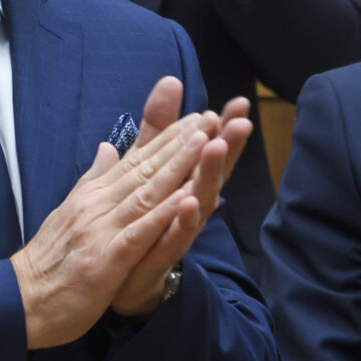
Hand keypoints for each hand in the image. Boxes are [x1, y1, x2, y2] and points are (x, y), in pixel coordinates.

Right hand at [11, 76, 214, 348]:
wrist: (19, 301)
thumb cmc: (48, 261)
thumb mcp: (71, 211)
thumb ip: (94, 179)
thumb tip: (108, 147)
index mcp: (94, 194)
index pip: (136, 160)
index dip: (168, 138)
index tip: (196, 118)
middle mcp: (98, 204)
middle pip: (146, 169)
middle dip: (181, 142)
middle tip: (211, 116)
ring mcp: (102, 230)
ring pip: (147, 193)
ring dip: (178, 167)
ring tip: (206, 141)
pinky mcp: (106, 259)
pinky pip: (140, 233)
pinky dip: (163, 215)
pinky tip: (186, 200)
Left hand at [110, 92, 253, 314]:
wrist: (118, 278)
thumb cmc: (140, 219)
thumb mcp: (145, 166)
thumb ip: (157, 128)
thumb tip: (170, 82)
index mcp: (183, 182)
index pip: (206, 150)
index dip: (223, 127)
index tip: (238, 102)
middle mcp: (188, 205)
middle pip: (212, 172)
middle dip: (227, 146)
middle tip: (242, 120)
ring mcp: (177, 231)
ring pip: (199, 201)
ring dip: (209, 175)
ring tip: (216, 148)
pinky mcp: (160, 256)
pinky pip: (174, 237)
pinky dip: (182, 220)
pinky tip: (187, 201)